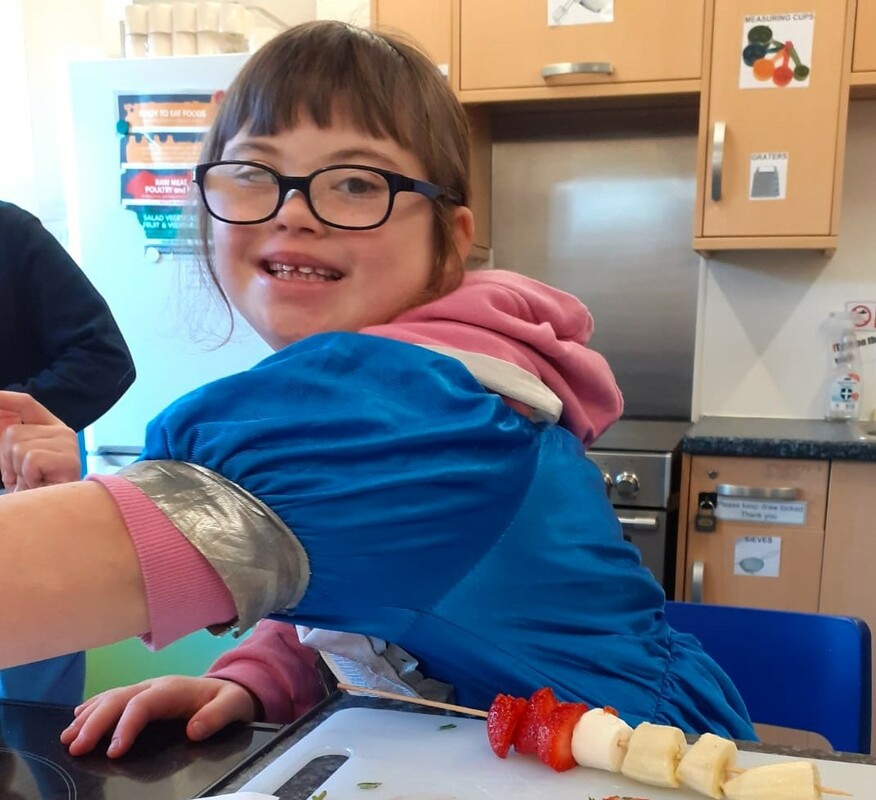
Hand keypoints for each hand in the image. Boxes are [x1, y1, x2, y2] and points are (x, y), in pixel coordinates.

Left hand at [0, 391, 80, 490]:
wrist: (52, 513)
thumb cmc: (32, 485)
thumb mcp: (15, 456)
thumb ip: (8, 435)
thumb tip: (1, 425)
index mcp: (52, 427)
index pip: (26, 403)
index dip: (4, 399)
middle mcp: (64, 432)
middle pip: (13, 431)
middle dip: (5, 457)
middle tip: (18, 474)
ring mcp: (68, 444)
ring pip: (18, 446)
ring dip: (15, 469)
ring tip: (29, 480)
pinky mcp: (69, 459)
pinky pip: (30, 459)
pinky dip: (27, 475)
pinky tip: (38, 483)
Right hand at [60, 676, 257, 757]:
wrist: (230, 688)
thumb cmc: (229, 699)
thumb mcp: (233, 706)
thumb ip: (216, 716)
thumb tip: (194, 730)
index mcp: (173, 689)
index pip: (142, 704)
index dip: (125, 726)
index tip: (113, 751)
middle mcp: (155, 686)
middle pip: (119, 699)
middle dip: (95, 722)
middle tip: (76, 747)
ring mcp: (146, 689)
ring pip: (111, 697)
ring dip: (88, 716)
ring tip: (68, 737)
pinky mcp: (142, 695)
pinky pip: (113, 697)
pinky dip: (93, 707)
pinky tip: (77, 718)